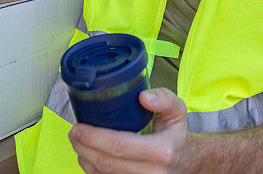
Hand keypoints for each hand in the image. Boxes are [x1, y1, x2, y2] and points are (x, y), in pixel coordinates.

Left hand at [69, 87, 194, 173]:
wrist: (188, 163)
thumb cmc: (177, 136)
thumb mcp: (178, 111)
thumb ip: (163, 99)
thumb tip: (143, 96)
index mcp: (161, 151)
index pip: (119, 146)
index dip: (94, 137)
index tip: (79, 127)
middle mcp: (151, 173)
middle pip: (106, 163)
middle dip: (83, 147)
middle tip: (74, 132)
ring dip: (84, 159)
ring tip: (78, 142)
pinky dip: (92, 169)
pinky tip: (88, 156)